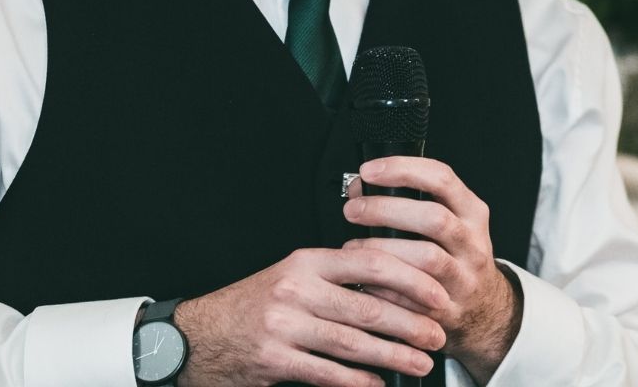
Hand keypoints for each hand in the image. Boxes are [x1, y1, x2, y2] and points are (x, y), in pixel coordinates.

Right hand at [174, 246, 447, 386]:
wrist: (200, 335)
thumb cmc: (253, 307)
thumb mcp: (291, 278)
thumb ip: (336, 279)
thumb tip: (397, 287)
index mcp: (303, 262)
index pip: (368, 262)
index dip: (411, 279)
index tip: (438, 295)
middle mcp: (293, 289)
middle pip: (368, 307)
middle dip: (412, 325)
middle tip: (437, 335)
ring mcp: (283, 325)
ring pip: (353, 343)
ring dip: (394, 356)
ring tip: (420, 362)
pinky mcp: (275, 358)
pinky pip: (328, 373)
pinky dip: (359, 381)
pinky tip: (377, 383)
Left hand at [343, 157, 522, 384]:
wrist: (483, 307)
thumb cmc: (450, 253)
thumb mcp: (443, 219)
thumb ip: (405, 199)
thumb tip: (357, 188)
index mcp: (471, 212)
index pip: (442, 178)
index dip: (402, 169)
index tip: (367, 171)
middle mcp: (473, 243)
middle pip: (435, 218)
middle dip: (386, 210)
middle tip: (351, 210)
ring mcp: (465, 277)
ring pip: (428, 258)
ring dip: (382, 249)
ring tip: (352, 246)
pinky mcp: (451, 309)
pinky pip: (415, 296)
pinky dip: (384, 285)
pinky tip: (363, 278)